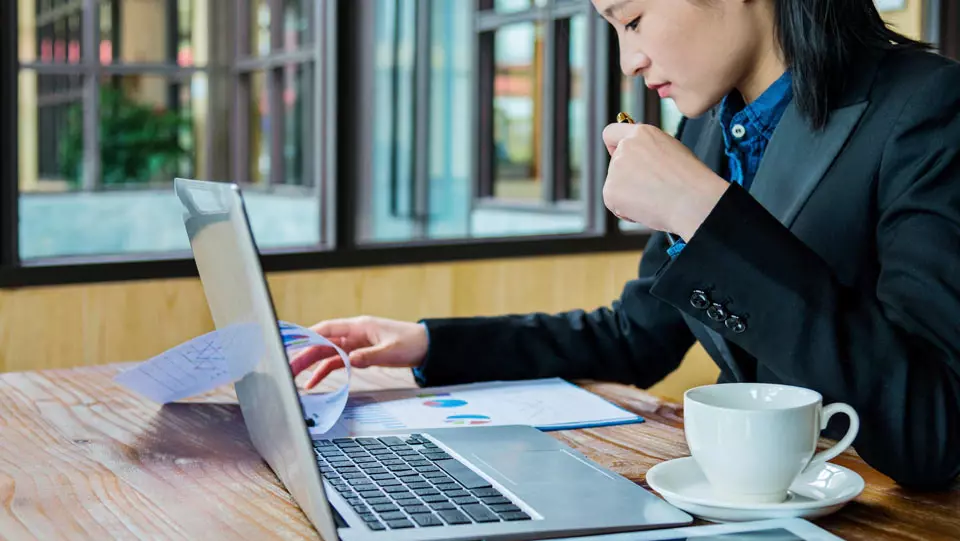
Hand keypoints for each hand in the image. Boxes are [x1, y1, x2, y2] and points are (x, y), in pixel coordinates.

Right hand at [289, 316, 428, 388]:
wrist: (426, 346)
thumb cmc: (411, 343)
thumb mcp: (390, 351)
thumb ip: (369, 356)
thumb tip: (350, 361)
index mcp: (359, 326)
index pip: (328, 329)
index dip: (308, 335)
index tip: (293, 344)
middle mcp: (354, 333)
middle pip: (323, 343)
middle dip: (305, 355)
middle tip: (289, 369)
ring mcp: (355, 344)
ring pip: (327, 353)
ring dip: (312, 366)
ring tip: (296, 379)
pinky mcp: (359, 354)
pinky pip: (337, 362)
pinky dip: (325, 371)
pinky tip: (315, 382)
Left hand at [602, 123, 728, 239]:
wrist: (693, 200)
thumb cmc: (690, 179)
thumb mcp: (671, 150)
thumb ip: (648, 149)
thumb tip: (636, 154)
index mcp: (641, 133)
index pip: (611, 132)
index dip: (613, 145)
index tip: (618, 155)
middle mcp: (625, 147)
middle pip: (615, 163)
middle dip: (627, 176)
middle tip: (651, 188)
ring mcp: (615, 169)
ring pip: (615, 184)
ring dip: (628, 193)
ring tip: (653, 198)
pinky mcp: (610, 191)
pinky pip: (613, 202)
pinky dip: (626, 209)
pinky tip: (646, 209)